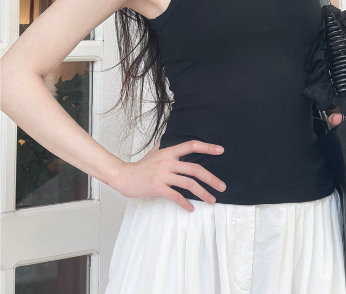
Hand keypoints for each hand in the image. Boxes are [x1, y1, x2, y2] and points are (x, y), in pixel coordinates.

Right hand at [112, 139, 226, 211]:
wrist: (124, 176)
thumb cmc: (141, 166)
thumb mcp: (154, 152)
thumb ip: (164, 145)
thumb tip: (168, 137)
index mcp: (169, 152)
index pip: (191, 146)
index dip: (207, 147)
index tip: (220, 150)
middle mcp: (168, 162)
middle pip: (195, 169)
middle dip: (211, 178)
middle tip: (222, 186)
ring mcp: (163, 175)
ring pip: (189, 184)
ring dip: (203, 193)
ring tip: (211, 200)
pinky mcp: (157, 187)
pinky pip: (176, 196)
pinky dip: (185, 203)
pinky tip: (191, 208)